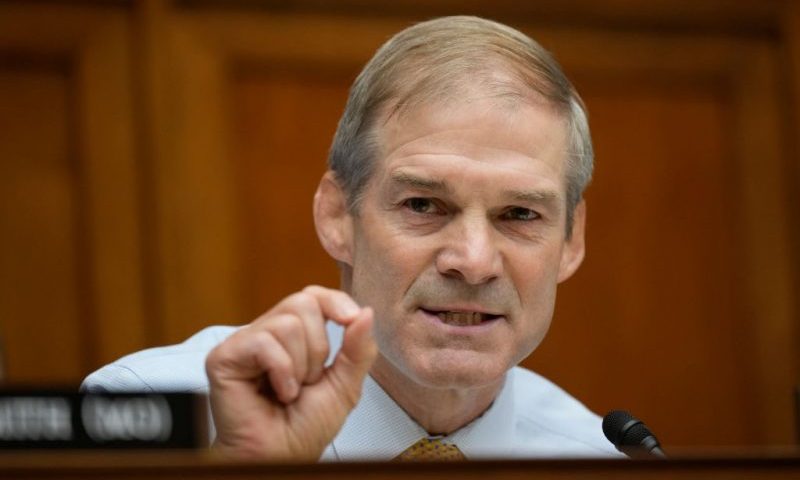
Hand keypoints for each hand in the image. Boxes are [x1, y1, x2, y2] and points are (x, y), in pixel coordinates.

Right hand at [205, 285, 376, 460]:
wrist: (283, 458)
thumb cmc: (305, 429)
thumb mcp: (346, 385)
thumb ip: (359, 349)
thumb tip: (365, 311)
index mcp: (293, 336)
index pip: (313, 296)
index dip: (334, 302)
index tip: (350, 320)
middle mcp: (266, 334)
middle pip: (302, 303)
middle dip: (318, 349)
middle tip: (308, 381)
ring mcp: (244, 344)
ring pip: (287, 324)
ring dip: (300, 366)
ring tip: (289, 391)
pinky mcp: (224, 357)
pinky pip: (264, 342)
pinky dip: (281, 372)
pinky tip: (277, 393)